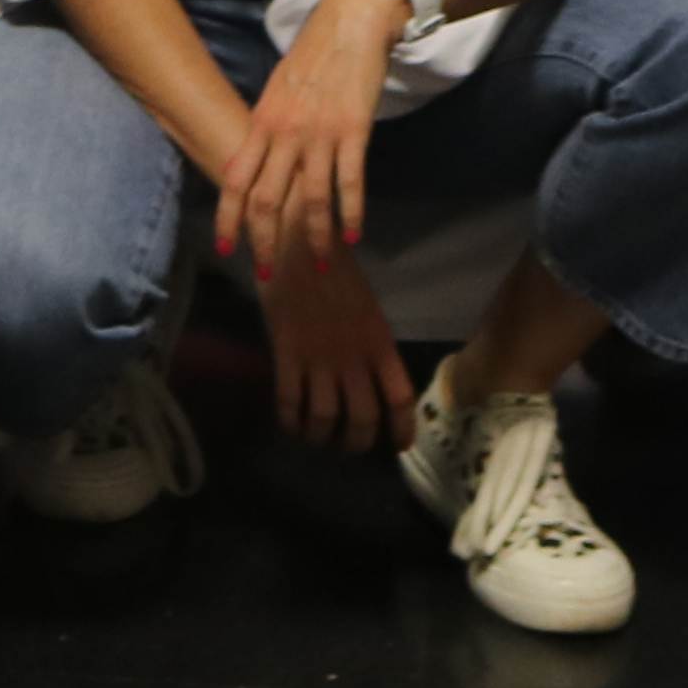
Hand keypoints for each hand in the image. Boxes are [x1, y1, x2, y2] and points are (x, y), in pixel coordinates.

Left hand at [220, 0, 397, 280]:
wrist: (350, 22)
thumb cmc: (313, 57)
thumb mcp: (278, 92)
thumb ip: (266, 130)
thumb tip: (253, 165)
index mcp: (262, 122)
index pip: (234, 179)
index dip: (227, 218)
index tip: (226, 249)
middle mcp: (284, 132)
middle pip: (265, 199)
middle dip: (265, 242)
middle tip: (269, 275)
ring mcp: (319, 133)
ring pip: (309, 199)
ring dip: (313, 239)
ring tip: (319, 265)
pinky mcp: (353, 131)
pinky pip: (349, 182)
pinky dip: (350, 214)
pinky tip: (353, 237)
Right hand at [256, 236, 414, 449]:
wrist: (297, 240)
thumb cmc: (332, 267)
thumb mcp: (365, 306)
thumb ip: (369, 343)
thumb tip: (372, 379)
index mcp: (379, 341)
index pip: (399, 398)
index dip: (400, 430)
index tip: (396, 447)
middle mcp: (353, 356)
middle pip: (363, 417)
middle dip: (356, 442)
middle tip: (348, 446)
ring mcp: (319, 356)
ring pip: (326, 417)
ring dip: (322, 437)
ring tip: (318, 439)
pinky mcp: (287, 352)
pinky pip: (290, 401)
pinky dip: (291, 422)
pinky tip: (291, 426)